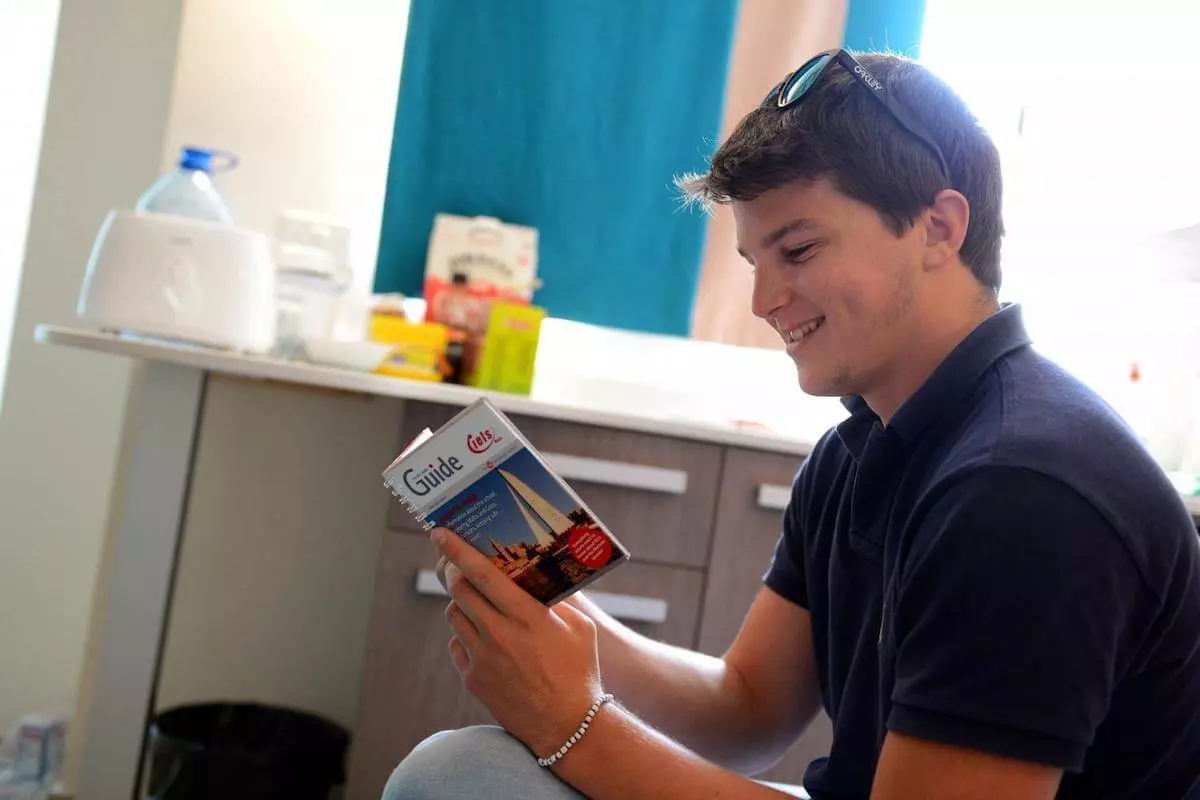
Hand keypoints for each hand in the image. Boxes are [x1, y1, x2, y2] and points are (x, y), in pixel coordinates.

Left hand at [432, 527, 604, 756]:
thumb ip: (557, 599)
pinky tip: (484, 638)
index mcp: (527, 616)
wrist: (567, 726)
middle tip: (458, 565)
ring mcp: (482, 658)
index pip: (482, 574)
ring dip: (462, 604)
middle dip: (455, 572)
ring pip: (454, 616)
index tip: (440, 533)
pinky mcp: (473, 680)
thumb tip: (540, 576)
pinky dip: (465, 636)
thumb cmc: (578, 671)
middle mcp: (498, 634)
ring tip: (480, 605)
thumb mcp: (580, 626)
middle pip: (459, 590)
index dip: (458, 550)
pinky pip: (457, 645)